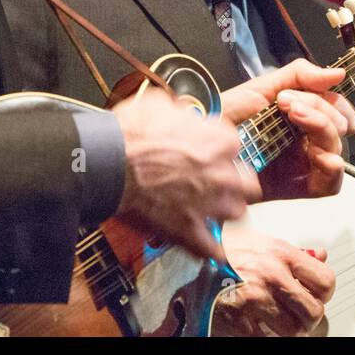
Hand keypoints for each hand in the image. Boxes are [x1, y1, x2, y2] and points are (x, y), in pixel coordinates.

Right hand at [113, 86, 259, 262]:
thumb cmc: (130, 133)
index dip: (220, 152)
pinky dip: (211, 251)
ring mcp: (209, 204)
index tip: (208, 154)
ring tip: (212, 211)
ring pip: (236, 213)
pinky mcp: (189, 231)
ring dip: (224, 212)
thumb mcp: (161, 103)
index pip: (235, 147)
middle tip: (217, 183)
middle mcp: (223, 173)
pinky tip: (210, 250)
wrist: (107, 163)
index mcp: (221, 141)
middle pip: (247, 183)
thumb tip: (183, 112)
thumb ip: (182, 111)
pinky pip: (211, 249)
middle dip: (234, 184)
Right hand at [210, 225, 335, 336]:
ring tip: (283, 321)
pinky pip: (267, 338)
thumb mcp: (260, 240)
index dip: (324, 292)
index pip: (325, 281)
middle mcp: (272, 276)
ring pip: (294, 330)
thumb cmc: (222, 250)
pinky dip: (268, 335)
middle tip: (301, 313)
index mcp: (281, 253)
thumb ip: (293, 251)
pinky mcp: (240, 321)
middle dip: (309, 315)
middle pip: (314, 310)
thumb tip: (320, 256)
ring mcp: (256, 301)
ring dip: (291, 329)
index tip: (317, 294)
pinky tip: (261, 325)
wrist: (185, 264)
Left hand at [220, 59, 354, 201]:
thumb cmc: (222, 118)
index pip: (335, 107)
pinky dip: (333, 168)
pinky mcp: (296, 186)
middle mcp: (303, 139)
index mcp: (299, 115)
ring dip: (323, 129)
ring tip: (296, 117)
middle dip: (321, 110)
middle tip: (291, 105)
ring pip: (336, 149)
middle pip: (338, 126)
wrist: (199, 146)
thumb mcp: (261, 87)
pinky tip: (321, 155)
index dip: (329, 99)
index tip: (298, 93)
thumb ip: (300, 75)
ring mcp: (301, 163)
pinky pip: (330, 183)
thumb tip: (337, 74)